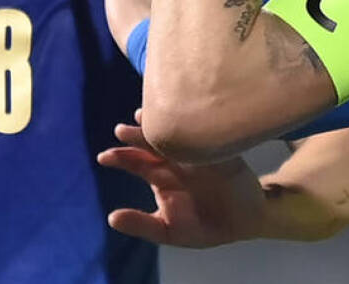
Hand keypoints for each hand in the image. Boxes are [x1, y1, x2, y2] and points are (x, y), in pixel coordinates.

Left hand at [98, 110, 267, 247]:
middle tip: (121, 130)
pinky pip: (209, 140)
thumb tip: (111, 218)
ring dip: (163, 126)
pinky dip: (198, 131)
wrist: (244, 223)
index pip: (137, 161)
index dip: (122, 157)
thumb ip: (141, 225)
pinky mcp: (222, 154)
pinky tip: (188, 123)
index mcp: (161, 176)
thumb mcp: (168, 231)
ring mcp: (199, 153)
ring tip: (144, 119)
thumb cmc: (203, 226)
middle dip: (137, 136)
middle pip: (153, 143)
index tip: (103, 157)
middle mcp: (176, 160)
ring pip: (177, 135)